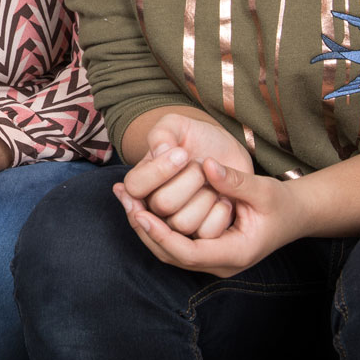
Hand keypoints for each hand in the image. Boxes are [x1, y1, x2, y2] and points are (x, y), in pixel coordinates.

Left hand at [115, 158, 300, 276]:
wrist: (293, 215)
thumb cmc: (280, 203)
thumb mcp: (263, 189)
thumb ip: (236, 181)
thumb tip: (208, 165)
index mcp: (235, 253)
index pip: (188, 253)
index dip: (161, 235)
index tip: (140, 213)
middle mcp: (221, 263)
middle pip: (170, 255)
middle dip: (144, 228)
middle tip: (123, 199)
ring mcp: (211, 260)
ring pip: (167, 251)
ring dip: (143, 226)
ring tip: (123, 196)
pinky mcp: (204, 250)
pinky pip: (172, 243)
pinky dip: (153, 224)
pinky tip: (137, 201)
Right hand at [123, 113, 251, 238]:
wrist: (225, 153)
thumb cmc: (196, 138)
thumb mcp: (177, 125)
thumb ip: (162, 133)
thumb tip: (159, 152)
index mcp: (141, 181)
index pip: (134, 186)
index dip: (159, 171)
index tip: (183, 153)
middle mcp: (153, 206)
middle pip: (163, 204)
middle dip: (190, 179)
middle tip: (201, 166)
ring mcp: (176, 223)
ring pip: (184, 222)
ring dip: (206, 196)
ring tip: (213, 183)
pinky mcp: (200, 234)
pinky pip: (207, 232)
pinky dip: (221, 211)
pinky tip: (223, 197)